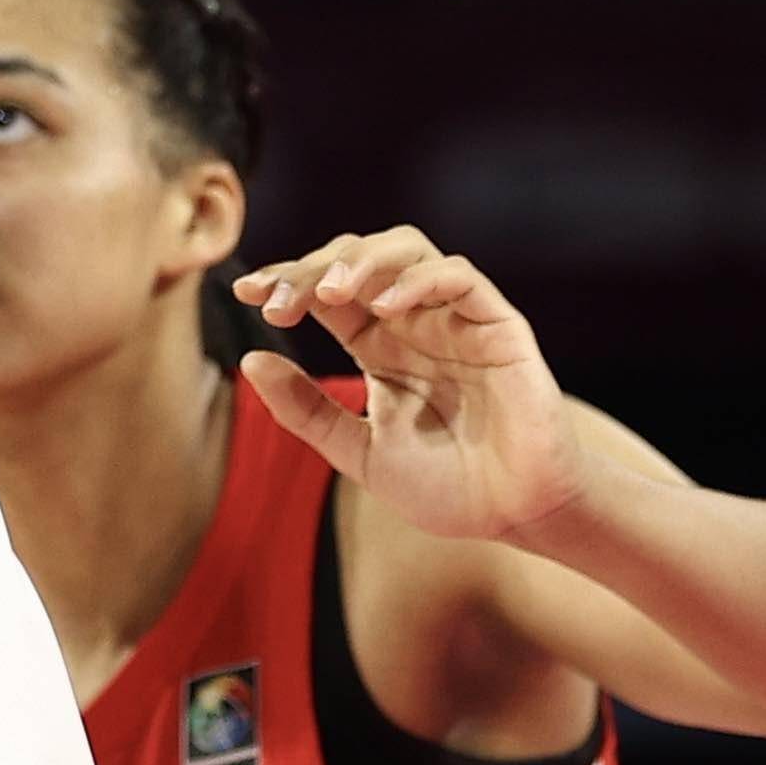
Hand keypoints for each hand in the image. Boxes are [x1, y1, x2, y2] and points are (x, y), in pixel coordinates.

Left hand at [233, 225, 590, 546]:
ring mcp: (456, 318)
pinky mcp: (498, 325)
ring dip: (361, 259)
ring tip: (328, 292)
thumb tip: (247, 361)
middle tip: (277, 298)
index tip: (246, 293)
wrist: (520, 516)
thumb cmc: (449, 488)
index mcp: (379, 344)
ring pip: (406, 248)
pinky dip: (416, 280)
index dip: (286, 281)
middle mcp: (414, 321)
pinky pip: (458, 276)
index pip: (324, 291)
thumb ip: (307, 411)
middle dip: (311, 268)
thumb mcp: (361, 453)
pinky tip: (381, 307)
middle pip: (356, 258)